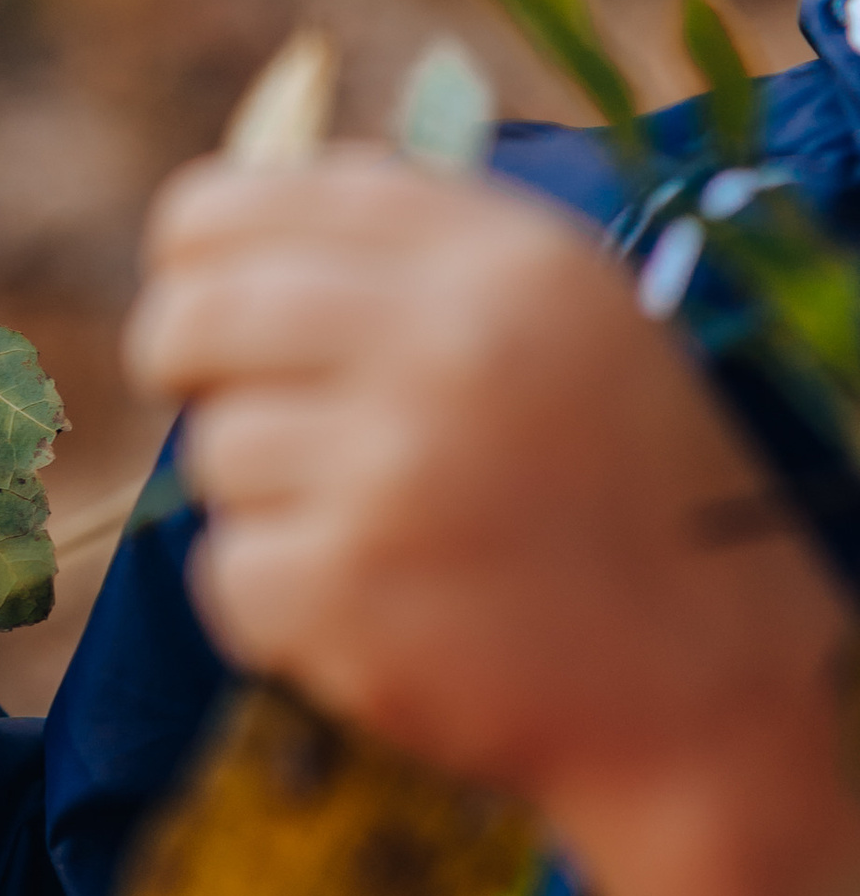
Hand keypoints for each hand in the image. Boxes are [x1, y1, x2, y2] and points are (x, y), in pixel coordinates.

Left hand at [125, 148, 859, 895]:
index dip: (197, 244)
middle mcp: (447, 344)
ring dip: (268, 499)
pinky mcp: (344, 585)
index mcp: (502, 259)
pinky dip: (280, 603)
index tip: (195, 281)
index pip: (257, 202)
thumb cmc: (622, 495)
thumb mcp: (566, 324)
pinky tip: (380, 613)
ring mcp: (389, 466)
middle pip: (198, 312)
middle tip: (218, 399)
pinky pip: (228, 567)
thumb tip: (224, 226)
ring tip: (384, 536)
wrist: (712, 694)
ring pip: (214, 450)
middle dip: (183, 358)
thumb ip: (417, 259)